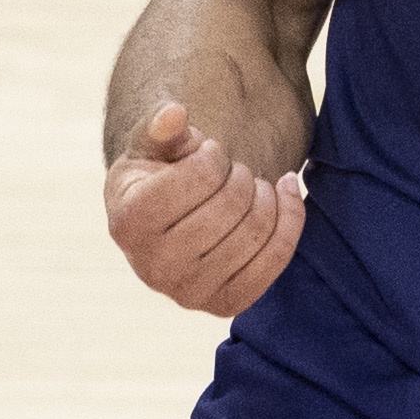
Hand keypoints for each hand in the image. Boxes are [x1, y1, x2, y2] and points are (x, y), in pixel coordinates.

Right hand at [105, 101, 306, 316]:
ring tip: (253, 183)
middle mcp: (153, 268)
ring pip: (257, 230)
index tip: (209, 152)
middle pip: (232, 204)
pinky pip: (277, 257)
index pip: (200, 175)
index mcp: (128, 223)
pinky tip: (285, 192)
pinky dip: (292, 217)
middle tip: (235, 169)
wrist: (164, 229)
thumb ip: (161, 127)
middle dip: (242, 174)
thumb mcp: (150, 147)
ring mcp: (190, 294)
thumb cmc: (157, 177)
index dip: (214, 154)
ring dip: (267, 194)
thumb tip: (174, 113)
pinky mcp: (227, 305)